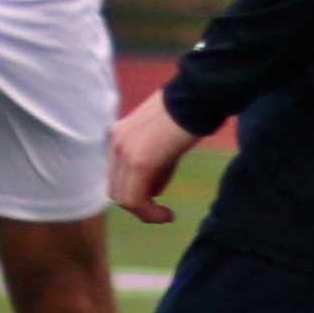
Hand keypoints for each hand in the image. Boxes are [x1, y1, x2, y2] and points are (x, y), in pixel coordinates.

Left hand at [110, 91, 208, 225]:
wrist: (197, 96)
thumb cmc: (189, 114)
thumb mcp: (165, 141)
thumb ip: (155, 164)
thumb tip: (154, 190)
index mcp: (119, 133)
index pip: (117, 175)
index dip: (134, 193)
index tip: (157, 200)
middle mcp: (115, 142)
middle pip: (116, 189)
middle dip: (138, 205)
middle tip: (160, 211)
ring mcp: (124, 151)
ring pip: (124, 198)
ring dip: (144, 213)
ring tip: (165, 215)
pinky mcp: (139, 161)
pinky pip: (135, 200)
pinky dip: (149, 214)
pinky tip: (168, 215)